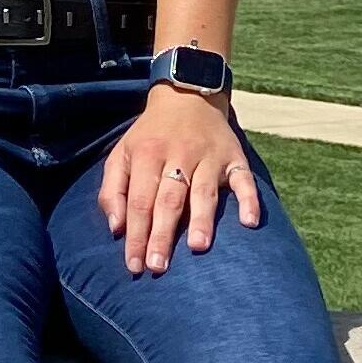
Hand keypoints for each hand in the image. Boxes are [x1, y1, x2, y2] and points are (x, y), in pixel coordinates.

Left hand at [97, 86, 261, 276]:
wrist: (186, 96)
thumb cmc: (150, 137)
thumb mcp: (122, 154)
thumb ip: (113, 190)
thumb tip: (116, 229)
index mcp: (147, 155)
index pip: (139, 201)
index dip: (136, 234)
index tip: (134, 266)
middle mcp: (178, 155)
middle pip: (169, 200)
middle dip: (162, 234)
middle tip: (158, 266)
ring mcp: (209, 156)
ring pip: (204, 191)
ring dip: (202, 219)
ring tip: (198, 247)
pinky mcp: (235, 156)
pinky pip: (244, 179)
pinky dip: (249, 199)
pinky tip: (249, 222)